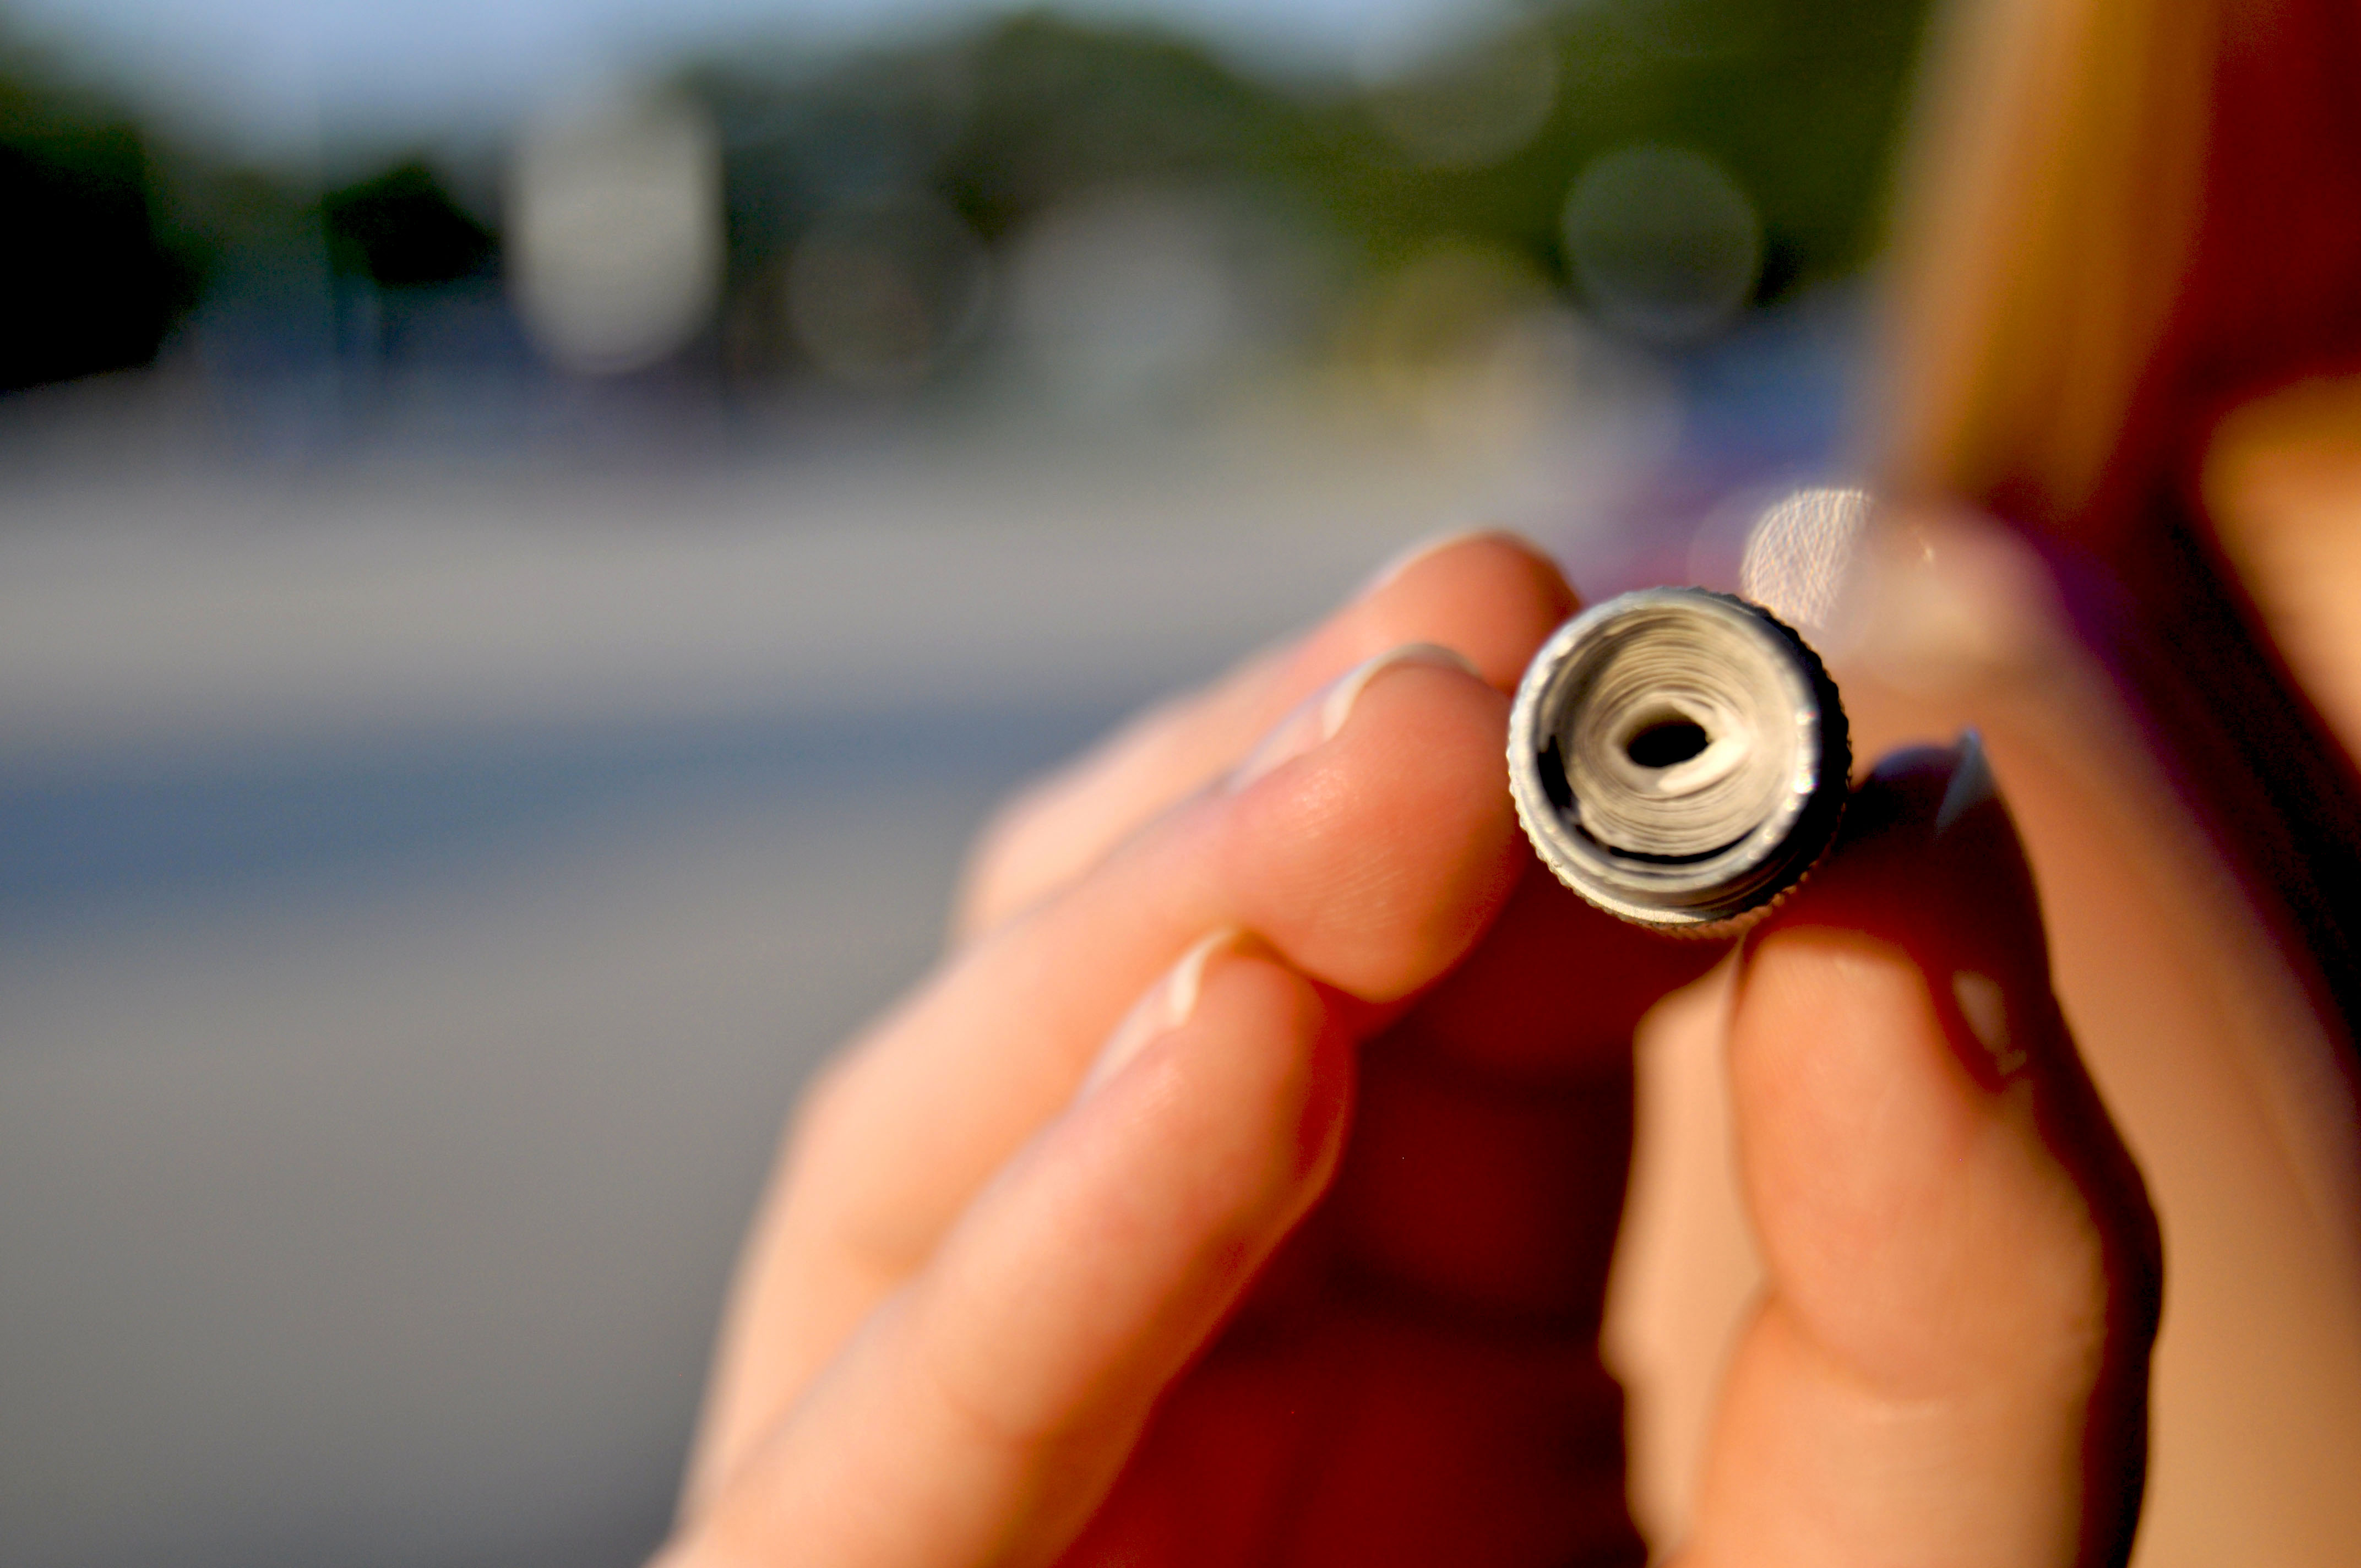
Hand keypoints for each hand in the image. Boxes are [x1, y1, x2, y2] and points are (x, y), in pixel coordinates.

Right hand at [653, 535, 2159, 1566]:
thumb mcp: (1922, 1563)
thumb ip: (1965, 1239)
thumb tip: (1906, 831)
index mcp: (1428, 1343)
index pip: (1439, 998)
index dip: (1536, 804)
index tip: (1651, 653)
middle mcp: (1190, 1367)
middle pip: (1165, 1020)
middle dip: (1312, 808)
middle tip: (1484, 643)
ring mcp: (1006, 1481)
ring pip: (968, 1152)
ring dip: (1162, 943)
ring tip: (1387, 779)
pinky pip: (882, 1441)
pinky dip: (1044, 1246)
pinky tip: (1230, 1051)